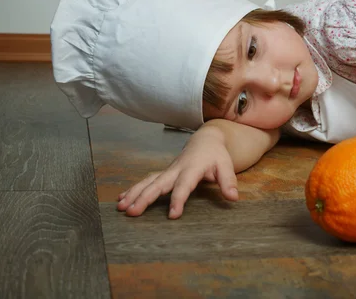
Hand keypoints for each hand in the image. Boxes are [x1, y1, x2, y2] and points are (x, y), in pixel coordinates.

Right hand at [116, 128, 238, 218]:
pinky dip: (133, 190)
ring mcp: (167, 171)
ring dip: (134, 194)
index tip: (172, 215)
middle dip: (144, 198)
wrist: (205, 141)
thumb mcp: (226, 166)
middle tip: (132, 212)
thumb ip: (228, 182)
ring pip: (148, 182)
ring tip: (121, 208)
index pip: (184, 186)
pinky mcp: (163, 174)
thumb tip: (233, 198)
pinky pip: (146, 182)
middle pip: (158, 184)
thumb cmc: (216, 156)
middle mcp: (176, 170)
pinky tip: (121, 200)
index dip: (178, 199)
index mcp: (192, 168)